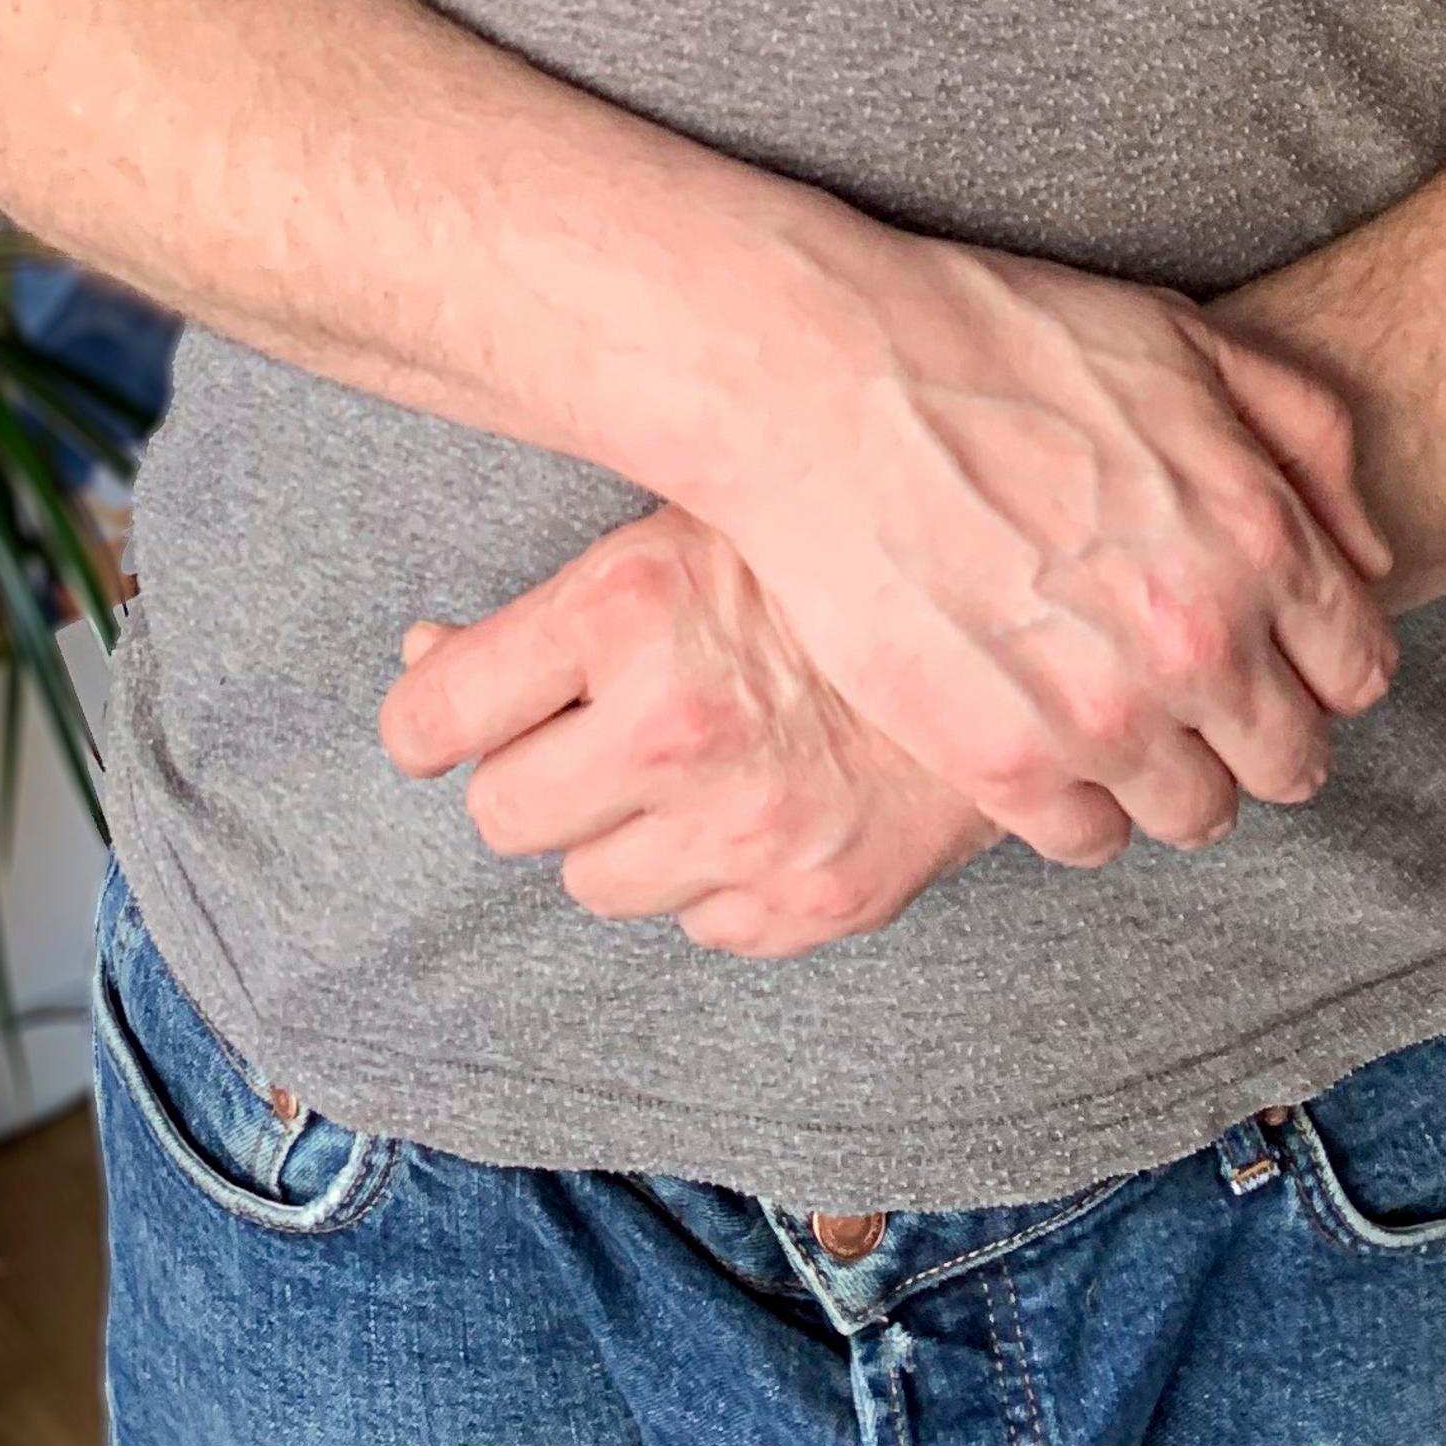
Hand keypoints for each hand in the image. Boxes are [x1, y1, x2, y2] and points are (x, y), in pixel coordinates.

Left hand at [382, 513, 994, 958]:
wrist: (1020, 617)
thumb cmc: (832, 551)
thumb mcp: (686, 520)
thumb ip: (554, 602)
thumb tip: (424, 662)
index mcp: (628, 606)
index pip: (437, 715)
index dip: (429, 715)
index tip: (442, 714)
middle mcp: (673, 726)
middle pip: (502, 813)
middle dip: (530, 771)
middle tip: (587, 727)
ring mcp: (744, 828)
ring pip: (591, 883)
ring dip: (619, 830)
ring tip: (688, 761)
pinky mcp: (809, 900)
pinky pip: (697, 924)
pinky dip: (710, 877)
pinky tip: (761, 800)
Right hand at [692, 244, 1397, 864]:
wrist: (825, 378)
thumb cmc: (996, 338)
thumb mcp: (1180, 338)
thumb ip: (1304, 435)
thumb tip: (1370, 554)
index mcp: (1258, 534)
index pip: (1358, 669)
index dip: (1320, 660)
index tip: (1272, 650)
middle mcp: (1200, 639)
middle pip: (1291, 762)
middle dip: (1258, 729)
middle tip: (1193, 691)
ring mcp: (1103, 714)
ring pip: (1197, 814)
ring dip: (1171, 773)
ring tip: (1115, 716)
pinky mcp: (1002, 764)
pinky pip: (1090, 841)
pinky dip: (1079, 803)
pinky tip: (1043, 734)